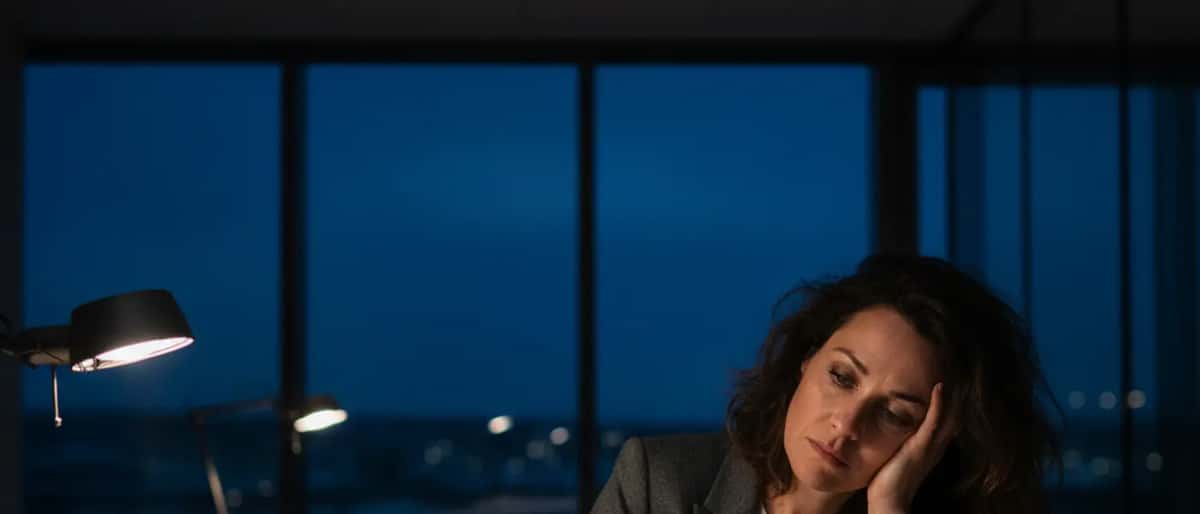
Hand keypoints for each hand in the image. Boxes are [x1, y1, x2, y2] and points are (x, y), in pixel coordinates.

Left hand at [865, 382, 956, 513]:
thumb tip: (891, 425)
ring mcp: (930, 446)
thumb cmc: (888, 479)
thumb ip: (900, 441)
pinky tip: (940, 386)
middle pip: (952, 417)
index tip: (948, 380)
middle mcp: (935, 446)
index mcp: (930, 447)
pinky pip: (934, 422)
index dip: (949, 403)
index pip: (945, 421)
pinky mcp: (921, 447)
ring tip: (952, 372)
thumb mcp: (897, 454)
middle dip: (955, 396)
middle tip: (957, 370)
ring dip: (951, 395)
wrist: (888, 500)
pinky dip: (939, 404)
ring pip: (948, 416)